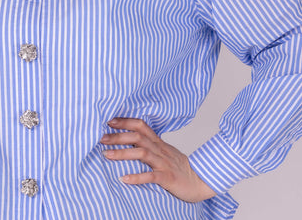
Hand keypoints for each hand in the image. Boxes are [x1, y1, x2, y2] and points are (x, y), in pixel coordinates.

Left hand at [100, 117, 215, 202]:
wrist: (200, 180)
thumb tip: (129, 137)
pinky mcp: (168, 178)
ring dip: (122, 153)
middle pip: (137, 137)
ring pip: (142, 153)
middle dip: (118, 136)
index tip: (109, 121)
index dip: (125, 121)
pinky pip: (151, 176)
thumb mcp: (163, 151)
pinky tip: (124, 179)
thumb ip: (148, 143)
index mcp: (158, 142)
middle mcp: (160, 149)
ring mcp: (164, 163)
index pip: (140, 126)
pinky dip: (137, 177)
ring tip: (106, 155)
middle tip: (101, 138)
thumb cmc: (178, 166)